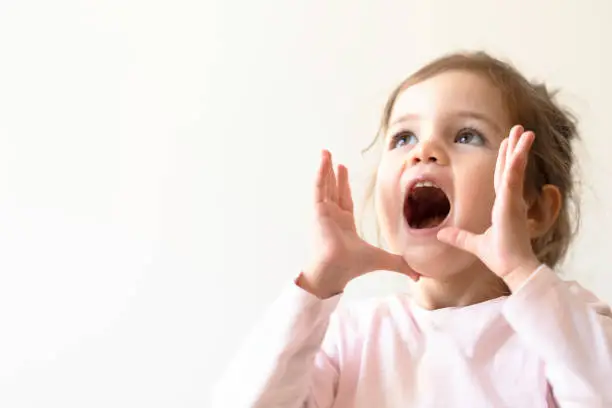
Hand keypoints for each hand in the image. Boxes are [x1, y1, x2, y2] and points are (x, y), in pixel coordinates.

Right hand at [299, 150, 418, 297]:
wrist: (336, 270)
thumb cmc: (353, 266)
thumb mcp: (382, 259)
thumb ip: (400, 264)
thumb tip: (419, 275)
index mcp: (345, 224)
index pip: (344, 199)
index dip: (344, 185)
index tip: (343, 170)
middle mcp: (333, 216)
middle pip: (333, 189)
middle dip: (333, 173)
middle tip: (332, 157)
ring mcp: (324, 212)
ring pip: (324, 185)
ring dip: (324, 168)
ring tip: (325, 152)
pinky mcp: (318, 211)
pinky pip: (318, 188)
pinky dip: (320, 175)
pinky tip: (323, 161)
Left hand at [436, 125, 540, 287]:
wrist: (511, 267)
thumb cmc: (499, 256)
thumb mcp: (473, 243)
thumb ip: (458, 237)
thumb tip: (441, 234)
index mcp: (502, 205)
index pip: (502, 177)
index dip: (504, 160)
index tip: (507, 144)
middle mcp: (509, 200)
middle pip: (510, 168)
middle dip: (514, 148)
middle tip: (520, 129)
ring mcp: (512, 201)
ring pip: (515, 169)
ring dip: (519, 149)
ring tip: (525, 131)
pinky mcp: (512, 204)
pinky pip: (513, 180)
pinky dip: (516, 165)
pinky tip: (519, 150)